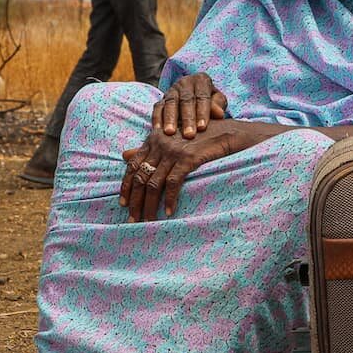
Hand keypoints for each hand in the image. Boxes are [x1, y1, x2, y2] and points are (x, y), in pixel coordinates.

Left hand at [120, 122, 238, 220]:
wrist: (228, 132)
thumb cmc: (200, 136)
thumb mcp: (171, 138)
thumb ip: (148, 147)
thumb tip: (124, 156)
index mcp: (153, 138)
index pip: (133, 165)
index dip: (126, 186)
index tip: (123, 204)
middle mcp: (160, 143)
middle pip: (141, 176)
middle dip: (135, 200)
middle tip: (133, 218)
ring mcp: (173, 150)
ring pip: (154, 183)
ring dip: (149, 205)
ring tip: (148, 220)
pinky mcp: (188, 158)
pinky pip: (173, 183)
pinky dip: (170, 200)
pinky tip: (169, 212)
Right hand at [152, 72, 228, 137]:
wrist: (195, 100)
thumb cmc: (210, 103)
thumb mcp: (218, 102)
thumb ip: (218, 106)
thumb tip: (219, 114)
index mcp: (201, 80)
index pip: (202, 96)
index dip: (202, 112)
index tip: (202, 127)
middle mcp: (185, 82)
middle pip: (186, 100)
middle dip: (187, 118)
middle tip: (189, 135)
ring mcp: (172, 90)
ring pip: (170, 103)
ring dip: (170, 118)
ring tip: (170, 133)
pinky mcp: (161, 99)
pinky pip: (158, 107)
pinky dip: (157, 118)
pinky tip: (158, 130)